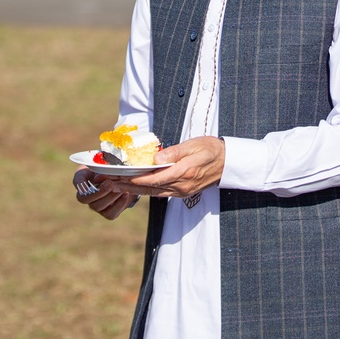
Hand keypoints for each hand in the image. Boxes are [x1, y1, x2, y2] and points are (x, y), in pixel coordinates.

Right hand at [73, 166, 138, 219]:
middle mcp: (86, 196)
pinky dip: (119, 204)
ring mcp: (96, 205)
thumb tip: (98, 179)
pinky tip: (125, 193)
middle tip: (109, 183)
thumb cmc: (107, 165)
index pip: (77, 183)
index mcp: (82, 181)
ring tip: (120, 188)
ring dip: (110, 197)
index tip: (93, 180)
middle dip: (99, 192)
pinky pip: (110, 214)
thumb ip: (98, 167)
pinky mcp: (108, 212)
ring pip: (98, 207)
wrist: (120, 173)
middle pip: (86, 199)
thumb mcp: (101, 161)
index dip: (82, 185)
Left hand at [108, 136, 224, 199]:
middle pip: (150, 188)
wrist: (228, 163)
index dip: (135, 179)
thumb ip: (174, 152)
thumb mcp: (193, 145)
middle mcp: (181, 186)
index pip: (154, 179)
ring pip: (154, 193)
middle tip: (110, 183)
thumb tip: (155, 158)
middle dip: (129, 186)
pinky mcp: (182, 192)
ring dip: (135, 190)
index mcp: (183, 173)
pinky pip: (161, 193)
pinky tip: (136, 187)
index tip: (120, 177)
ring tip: (118, 186)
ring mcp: (182, 191)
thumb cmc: (211, 150)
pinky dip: (147, 190)